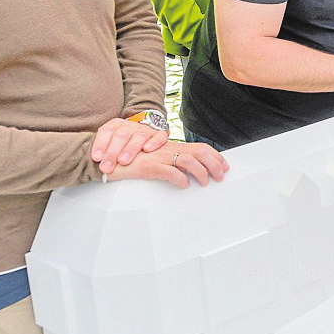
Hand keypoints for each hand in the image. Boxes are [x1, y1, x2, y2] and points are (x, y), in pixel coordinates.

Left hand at [92, 117, 169, 174]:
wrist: (144, 135)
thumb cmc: (124, 143)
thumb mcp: (111, 143)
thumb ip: (103, 150)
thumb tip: (95, 162)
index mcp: (117, 125)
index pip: (107, 131)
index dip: (100, 144)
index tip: (96, 158)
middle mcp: (131, 125)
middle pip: (121, 135)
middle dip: (113, 152)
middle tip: (107, 167)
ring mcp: (146, 130)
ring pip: (139, 136)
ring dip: (130, 148)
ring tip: (123, 161)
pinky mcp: (159, 135)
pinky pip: (159, 136)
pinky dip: (154, 142)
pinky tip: (147, 149)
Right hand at [108, 141, 229, 188]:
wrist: (108, 158)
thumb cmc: (133, 161)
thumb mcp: (157, 159)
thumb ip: (173, 162)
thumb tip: (191, 173)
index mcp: (172, 147)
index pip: (200, 147)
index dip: (215, 156)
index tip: (224, 166)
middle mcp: (168, 149)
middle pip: (199, 152)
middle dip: (214, 164)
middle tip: (220, 177)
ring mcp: (159, 157)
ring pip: (187, 160)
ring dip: (200, 172)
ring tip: (204, 182)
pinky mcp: (148, 166)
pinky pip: (168, 171)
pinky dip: (179, 179)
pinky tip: (184, 185)